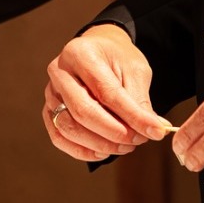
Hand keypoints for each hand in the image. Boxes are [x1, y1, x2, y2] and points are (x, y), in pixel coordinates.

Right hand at [42, 24, 175, 161]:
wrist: (98, 50)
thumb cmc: (116, 58)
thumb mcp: (134, 70)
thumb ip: (139, 101)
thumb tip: (153, 130)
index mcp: (80, 53)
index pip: (106, 92)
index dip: (132, 115)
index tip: (155, 130)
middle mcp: (59, 72)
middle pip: (83, 111)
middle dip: (115, 132)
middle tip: (139, 140)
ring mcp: (50, 92)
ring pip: (69, 128)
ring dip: (100, 144)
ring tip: (126, 146)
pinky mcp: (48, 110)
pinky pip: (59, 137)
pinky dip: (82, 151)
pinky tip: (104, 152)